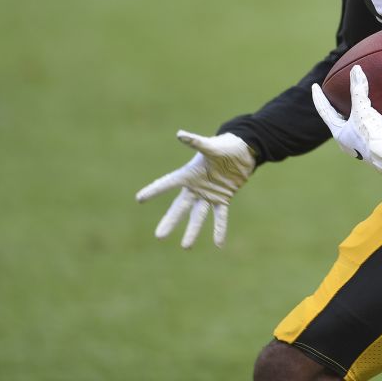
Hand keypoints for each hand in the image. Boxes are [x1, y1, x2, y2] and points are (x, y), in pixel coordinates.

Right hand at [134, 131, 255, 248]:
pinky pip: (220, 216)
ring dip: (192, 231)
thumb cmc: (224, 145)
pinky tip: (218, 244)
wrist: (243, 151)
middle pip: (180, 207)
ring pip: (197, 216)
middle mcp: (196, 187)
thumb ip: (195, 142)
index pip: (167, 183)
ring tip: (185, 247)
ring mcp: (208, 194)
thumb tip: (179, 134)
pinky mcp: (222, 198)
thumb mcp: (210, 146)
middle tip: (159, 236)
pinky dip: (219, 229)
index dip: (154, 190)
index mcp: (189, 174)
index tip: (139, 199)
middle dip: (170, 221)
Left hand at [311, 65, 381, 177]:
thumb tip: (356, 69)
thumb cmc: (371, 135)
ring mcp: (360, 146)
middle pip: (336, 121)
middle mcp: (347, 141)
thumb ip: (358, 90)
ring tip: (354, 105)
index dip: (319, 98)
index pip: (324, 111)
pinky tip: (378, 114)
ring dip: (351, 115)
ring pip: (352, 127)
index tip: (314, 86)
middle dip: (334, 109)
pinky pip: (367, 129)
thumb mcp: (362, 110)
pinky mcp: (374, 146)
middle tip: (332, 98)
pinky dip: (368, 120)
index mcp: (339, 133)